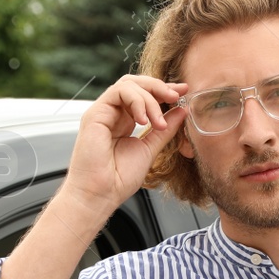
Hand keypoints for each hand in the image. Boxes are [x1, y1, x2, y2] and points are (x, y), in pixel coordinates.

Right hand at [64, 74, 189, 210]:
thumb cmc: (118, 179)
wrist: (100, 194)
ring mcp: (103, 112)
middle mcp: (113, 113)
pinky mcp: (94, 114)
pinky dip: (136, 101)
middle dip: (159, 87)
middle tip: (176, 96)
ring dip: (150, 98)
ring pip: (128, 85)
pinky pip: (118, 92)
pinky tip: (144, 120)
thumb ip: (164, 130)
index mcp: (125, 121)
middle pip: (136, 83)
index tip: (183, 92)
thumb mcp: (150, 149)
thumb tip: (181, 111)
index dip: (164, 90)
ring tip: (158, 121)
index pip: (144, 95)